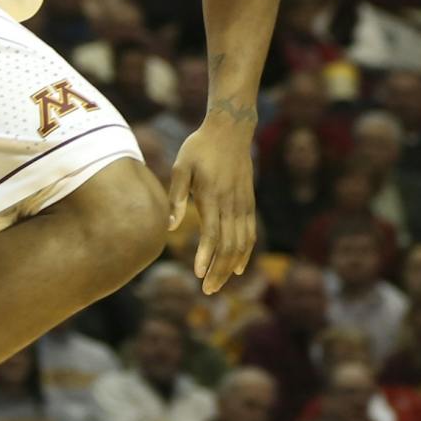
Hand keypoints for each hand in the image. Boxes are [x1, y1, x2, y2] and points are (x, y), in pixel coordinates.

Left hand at [167, 117, 256, 293]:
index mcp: (213, 196)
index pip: (212, 233)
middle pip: (229, 245)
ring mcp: (243, 204)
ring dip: (231, 267)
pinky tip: (238, 268)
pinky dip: (245, 253)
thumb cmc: (200, 147)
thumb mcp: (181, 167)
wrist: (230, 129)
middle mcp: (231, 203)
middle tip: (207, 291)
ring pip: (242, 243)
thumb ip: (176, 197)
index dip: (206, 255)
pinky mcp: (249, 202)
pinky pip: (250, 233)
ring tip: (218, 285)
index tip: (199, 274)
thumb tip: (169, 227)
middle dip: (218, 270)